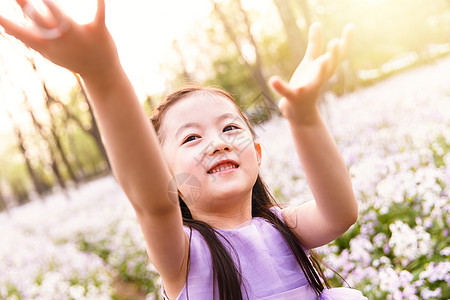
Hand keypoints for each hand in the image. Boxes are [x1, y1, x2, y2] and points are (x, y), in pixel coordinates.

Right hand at [0, 0, 118, 77]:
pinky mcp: (98, 30)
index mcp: (47, 45)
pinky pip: (99, 14)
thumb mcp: (49, 51)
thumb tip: (5, 27)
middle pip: (39, 21)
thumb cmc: (72, 58)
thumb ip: (29, 38)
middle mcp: (61, 39)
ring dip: (51, 5)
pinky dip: (100, 3)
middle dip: (26, 7)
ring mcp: (79, 34)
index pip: (22, 34)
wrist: (101, 73)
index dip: (7, 24)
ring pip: (62, 16)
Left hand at [270, 22, 353, 124]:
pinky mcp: (294, 97)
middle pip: (330, 67)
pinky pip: (288, 92)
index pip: (338, 55)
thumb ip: (314, 44)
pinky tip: (273, 80)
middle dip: (333, 56)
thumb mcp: (310, 63)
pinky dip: (280, 87)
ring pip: (316, 81)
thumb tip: (317, 23)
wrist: (300, 112)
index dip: (345, 41)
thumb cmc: (306, 84)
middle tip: (335, 42)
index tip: (350, 27)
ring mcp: (307, 89)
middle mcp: (318, 79)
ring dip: (320, 71)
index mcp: (323, 70)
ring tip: (321, 60)